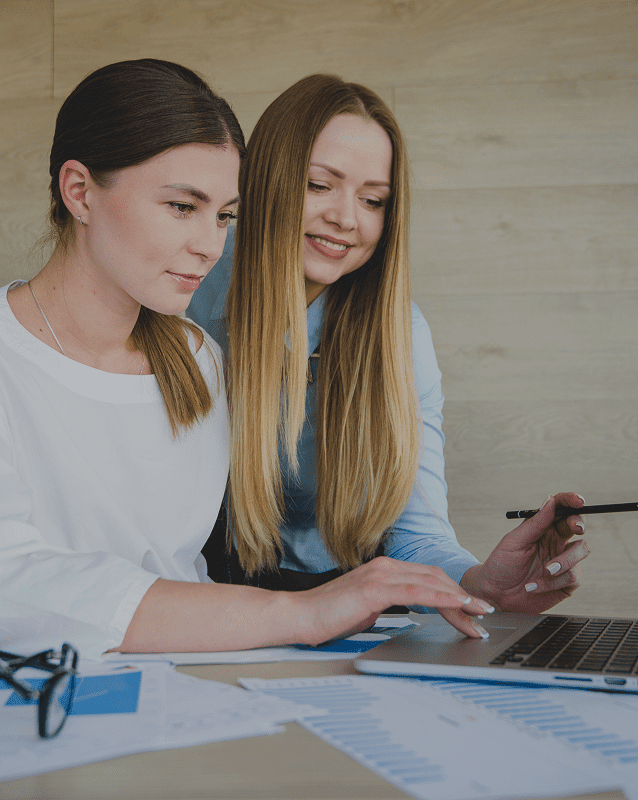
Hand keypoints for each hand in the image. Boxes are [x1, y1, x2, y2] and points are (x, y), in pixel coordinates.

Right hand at [288, 556, 493, 645]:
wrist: (299, 616)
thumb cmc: (328, 616)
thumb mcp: (366, 609)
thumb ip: (389, 605)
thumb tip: (410, 613)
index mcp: (385, 570)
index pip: (429, 577)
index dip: (454, 591)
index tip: (472, 608)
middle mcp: (386, 567)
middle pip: (436, 578)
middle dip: (464, 596)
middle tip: (485, 613)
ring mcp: (380, 575)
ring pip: (432, 583)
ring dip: (460, 599)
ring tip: (480, 614)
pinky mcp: (375, 588)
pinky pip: (417, 591)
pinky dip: (442, 598)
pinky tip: (458, 607)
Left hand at [461, 492, 588, 612]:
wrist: (496, 595)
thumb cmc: (501, 565)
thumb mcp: (515, 541)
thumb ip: (535, 523)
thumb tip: (551, 500)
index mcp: (542, 528)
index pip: (560, 509)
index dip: (571, 501)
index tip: (579, 500)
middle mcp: (556, 542)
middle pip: (577, 525)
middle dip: (579, 523)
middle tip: (575, 527)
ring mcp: (563, 561)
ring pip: (582, 549)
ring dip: (564, 560)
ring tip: (545, 570)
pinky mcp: (566, 582)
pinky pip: (573, 576)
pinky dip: (552, 582)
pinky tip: (534, 586)